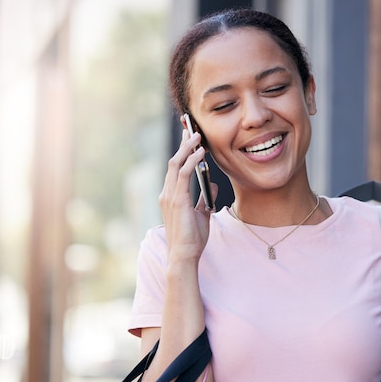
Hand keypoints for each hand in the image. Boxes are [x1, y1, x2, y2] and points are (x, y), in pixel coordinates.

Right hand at [158, 129, 216, 263]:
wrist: (185, 254)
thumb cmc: (192, 238)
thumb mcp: (202, 214)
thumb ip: (205, 199)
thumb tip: (213, 187)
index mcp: (171, 195)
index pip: (176, 167)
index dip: (182, 150)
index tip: (189, 136)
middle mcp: (167, 192)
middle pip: (174, 160)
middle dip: (183, 143)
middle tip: (191, 127)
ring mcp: (170, 195)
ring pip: (176, 163)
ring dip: (187, 147)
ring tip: (197, 134)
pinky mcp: (177, 199)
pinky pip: (183, 173)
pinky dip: (191, 160)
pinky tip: (201, 152)